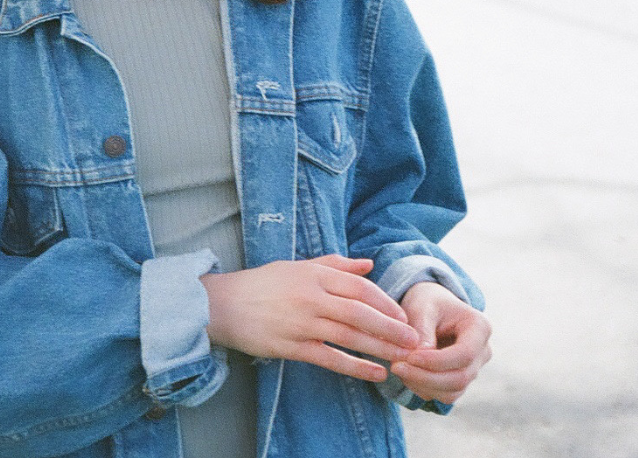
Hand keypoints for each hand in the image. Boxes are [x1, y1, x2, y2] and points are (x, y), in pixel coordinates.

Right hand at [200, 254, 419, 383]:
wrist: (224, 304)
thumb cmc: (263, 283)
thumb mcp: (298, 266)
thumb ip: (335, 264)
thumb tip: (368, 264)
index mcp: (315, 274)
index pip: (360, 287)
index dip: (385, 302)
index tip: (403, 316)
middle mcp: (311, 296)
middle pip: (360, 312)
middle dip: (391, 327)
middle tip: (414, 340)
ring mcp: (302, 322)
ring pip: (350, 335)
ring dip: (380, 347)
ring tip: (403, 357)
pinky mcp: (292, 347)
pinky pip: (330, 358)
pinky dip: (355, 367)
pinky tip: (374, 374)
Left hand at [389, 281, 491, 404]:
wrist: (430, 307)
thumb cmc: (427, 302)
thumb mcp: (423, 307)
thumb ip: (422, 330)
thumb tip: (417, 359)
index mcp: (480, 327)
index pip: (465, 354)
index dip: (437, 361)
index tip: (410, 357)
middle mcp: (482, 352)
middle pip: (460, 378)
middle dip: (426, 377)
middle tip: (396, 367)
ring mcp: (473, 369)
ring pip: (452, 392)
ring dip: (422, 385)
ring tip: (397, 368)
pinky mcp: (460, 381)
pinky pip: (444, 395)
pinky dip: (423, 388)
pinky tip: (405, 373)